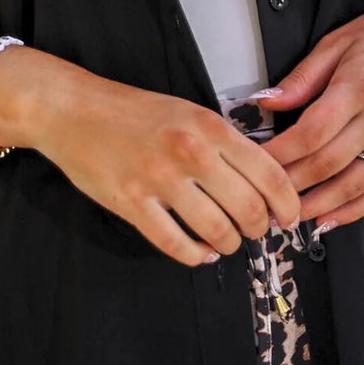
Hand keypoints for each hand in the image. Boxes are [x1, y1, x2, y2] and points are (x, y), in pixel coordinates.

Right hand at [18, 59, 301, 266]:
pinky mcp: (131, 203)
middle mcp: (190, 152)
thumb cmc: (132, 111)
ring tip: (226, 240)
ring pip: (217, 231)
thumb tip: (261, 179)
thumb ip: (224, 142)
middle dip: (259, 228)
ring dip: (229, 243)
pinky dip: (196, 255)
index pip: (269, 174)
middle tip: (256, 231)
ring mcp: (159, 179)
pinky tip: (199, 250)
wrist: (74, 109)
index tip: (289, 217)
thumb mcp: (189, 112)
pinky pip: (176, 245)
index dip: (287, 204)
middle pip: (249, 209)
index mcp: (209, 127)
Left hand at [257, 0, 363, 232]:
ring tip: (289, 216)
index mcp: (359, 87)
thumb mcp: (336, 42)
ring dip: (319, 205)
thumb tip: (265, 102)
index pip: (311, 133)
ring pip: (355, 185)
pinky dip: (355, 209)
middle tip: (262, 196)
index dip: (279, 154)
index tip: (253, 163)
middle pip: (328, 164)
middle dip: (290, 185)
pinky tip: (330, 218)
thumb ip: (301, 78)